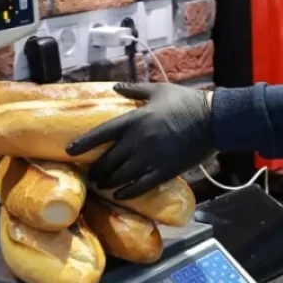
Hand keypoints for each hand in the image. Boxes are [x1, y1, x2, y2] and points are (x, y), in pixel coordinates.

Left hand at [66, 83, 214, 198]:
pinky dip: (127, 192)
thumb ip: (134, 90)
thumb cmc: (185, 102)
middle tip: (90, 174)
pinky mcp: (164, 171)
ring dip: (108, 182)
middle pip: (109, 160)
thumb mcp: (158, 90)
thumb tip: (114, 87)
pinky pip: (140, 186)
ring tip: (101, 185)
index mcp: (135, 119)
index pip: (102, 133)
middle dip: (96, 170)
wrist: (213, 119)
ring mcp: (151, 158)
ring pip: (121, 175)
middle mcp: (138, 141)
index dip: (84, 143)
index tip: (70, 150)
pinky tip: (119, 195)